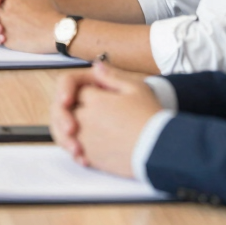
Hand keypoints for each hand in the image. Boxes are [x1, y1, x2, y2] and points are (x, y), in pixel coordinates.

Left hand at [54, 62, 162, 176]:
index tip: (97, 95)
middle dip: (71, 109)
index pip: (77, 90)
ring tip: (82, 132)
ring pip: (66, 132)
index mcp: (94, 100)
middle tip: (84, 113)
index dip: (86, 92)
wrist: (159, 149)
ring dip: (69, 130)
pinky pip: (75, 151)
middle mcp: (84, 119)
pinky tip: (88, 148)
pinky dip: (77, 148)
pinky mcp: (90, 158)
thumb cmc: (150, 116)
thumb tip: (95, 67)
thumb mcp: (135, 88)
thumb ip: (111, 76)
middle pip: (67, 111)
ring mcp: (85, 140)